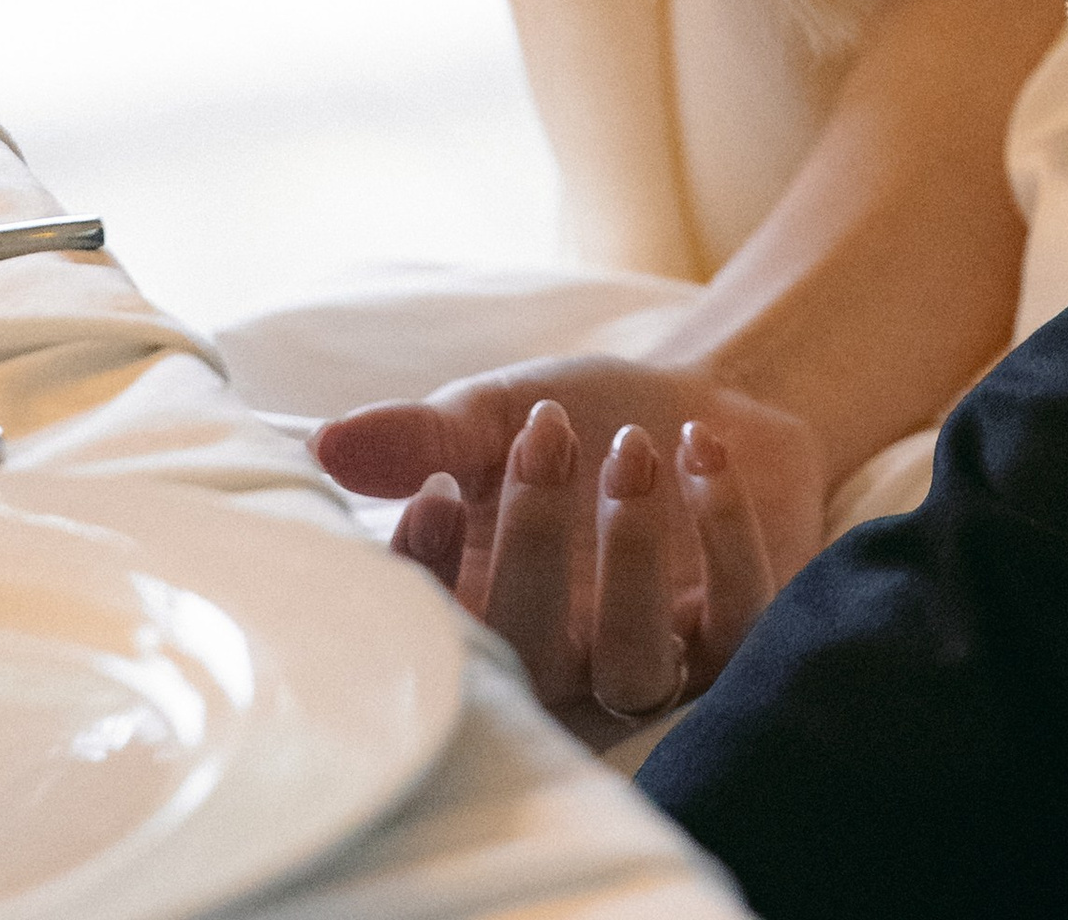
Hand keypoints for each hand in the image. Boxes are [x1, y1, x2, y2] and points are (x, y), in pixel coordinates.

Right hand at [316, 354, 824, 739]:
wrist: (705, 398)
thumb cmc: (583, 419)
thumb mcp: (496, 412)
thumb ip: (423, 437)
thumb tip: (324, 446)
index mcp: (493, 609)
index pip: (443, 633)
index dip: (434, 581)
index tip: (438, 492)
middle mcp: (569, 656)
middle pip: (535, 658)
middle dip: (534, 545)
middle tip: (545, 434)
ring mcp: (659, 654)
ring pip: (635, 670)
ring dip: (631, 559)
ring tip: (632, 450)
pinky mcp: (743, 631)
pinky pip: (738, 619)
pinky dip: (722, 529)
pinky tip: (701, 447)